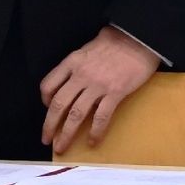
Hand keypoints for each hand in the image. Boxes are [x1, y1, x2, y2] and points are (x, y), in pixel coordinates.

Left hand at [39, 25, 160, 154]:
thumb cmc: (116, 41)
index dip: (45, 100)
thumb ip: (78, 65)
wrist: (140, 38)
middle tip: (46, 139)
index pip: (48, 84)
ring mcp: (98, 85)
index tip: (48, 108)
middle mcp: (81, 75)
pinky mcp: (115, 93)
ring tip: (62, 147)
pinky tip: (92, 142)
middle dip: (50, 125)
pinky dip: (95, 132)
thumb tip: (72, 81)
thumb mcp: (88, 48)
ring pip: (76, 114)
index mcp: (72, 62)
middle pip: (58, 104)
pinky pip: (101, 117)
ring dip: (66, 134)